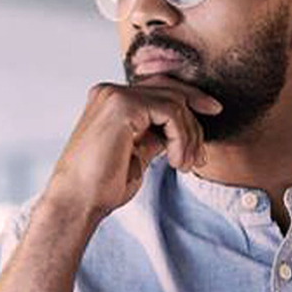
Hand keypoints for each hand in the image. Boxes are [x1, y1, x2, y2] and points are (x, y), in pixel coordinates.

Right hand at [41, 76, 221, 220]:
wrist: (78, 202)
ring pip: (174, 102)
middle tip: (200, 156)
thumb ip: (154, 135)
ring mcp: (115, 96)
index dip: (189, 98)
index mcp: (110, 101)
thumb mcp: (137, 154)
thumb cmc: (102, 186)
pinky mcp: (122, 106)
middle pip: (169, 90)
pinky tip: (175, 162)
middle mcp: (110, 92)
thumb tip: (179, 129)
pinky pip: (170, 112)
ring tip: (185, 166)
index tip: (213, 112)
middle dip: (194, 120)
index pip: (158, 88)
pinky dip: (181, 138)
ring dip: (189, 137)